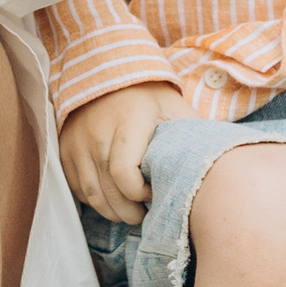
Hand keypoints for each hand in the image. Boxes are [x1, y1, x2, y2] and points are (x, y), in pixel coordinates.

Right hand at [59, 83, 186, 223]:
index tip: (155, 190)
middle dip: (130, 213)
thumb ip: (193, 135)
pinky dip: (95, 200)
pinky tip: (112, 197)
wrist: (108, 72)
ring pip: (92, 195)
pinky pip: (78, 188)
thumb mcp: (175, 109)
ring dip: (113, 212)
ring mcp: (77, 142)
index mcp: (128, 122)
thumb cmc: (149, 97)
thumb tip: (220, 163)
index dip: (142, 195)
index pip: (126, 176)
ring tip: (130, 212)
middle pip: (110, 192)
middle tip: (145, 214)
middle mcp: (97, 133)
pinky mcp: (65, 149)